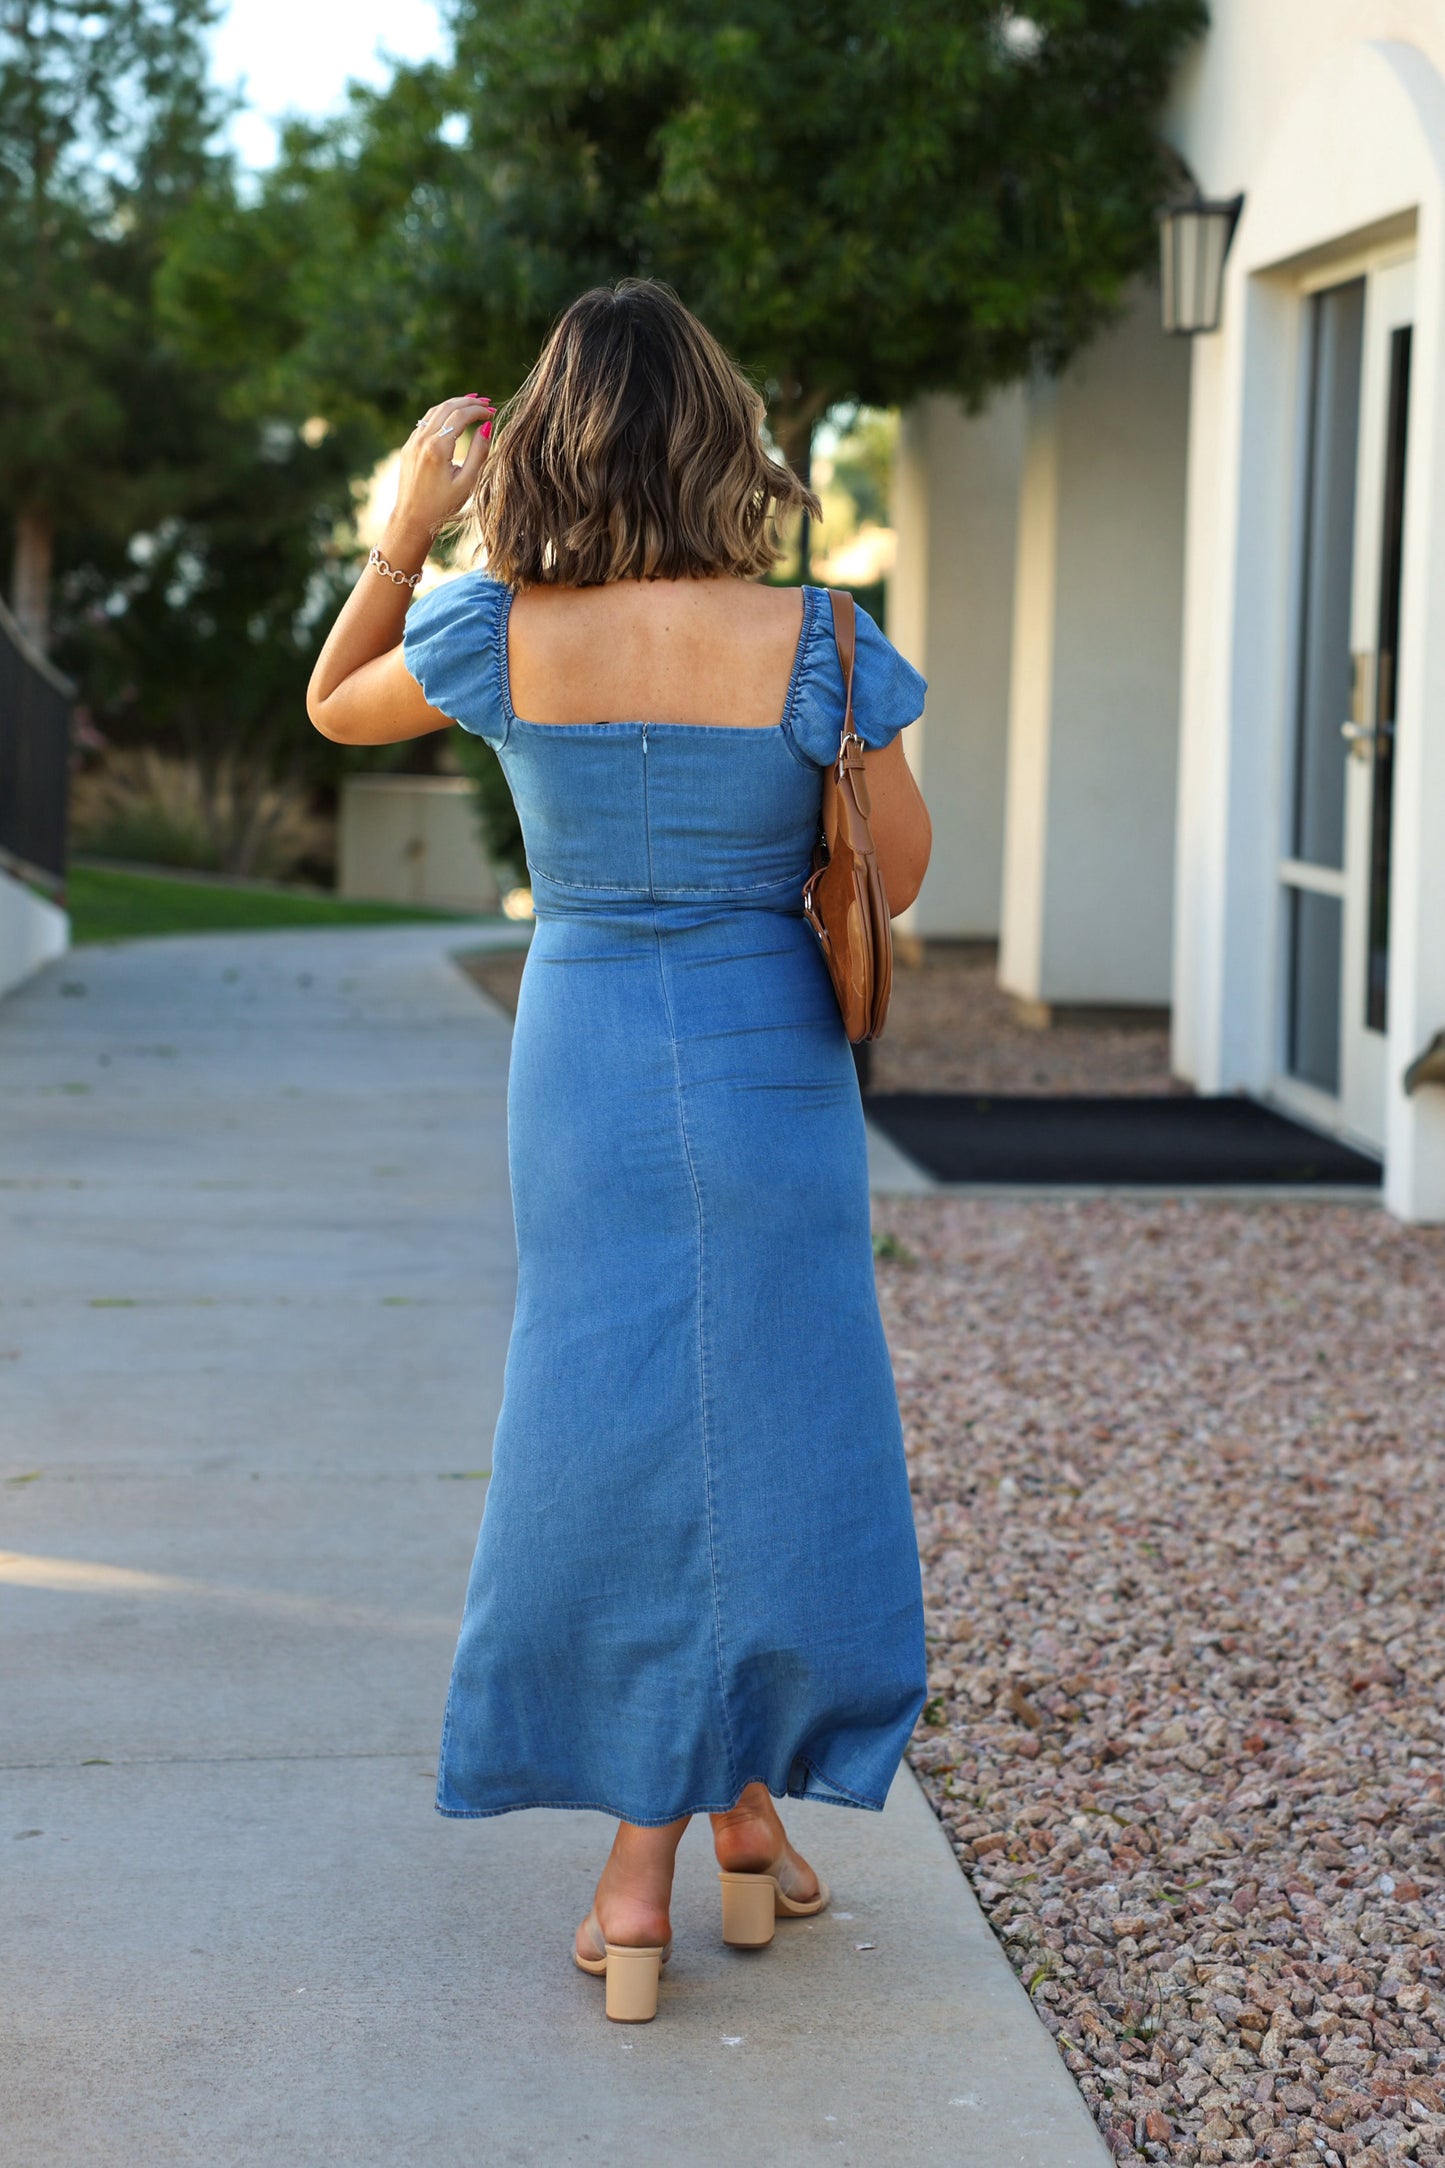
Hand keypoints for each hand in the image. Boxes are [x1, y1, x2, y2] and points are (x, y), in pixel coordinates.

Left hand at [385, 393, 495, 557]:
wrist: (413, 519)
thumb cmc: (444, 506)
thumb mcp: (468, 482)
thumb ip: (479, 453)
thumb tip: (487, 427)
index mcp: (438, 448)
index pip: (460, 416)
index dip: (478, 411)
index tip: (492, 412)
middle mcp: (422, 440)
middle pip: (447, 407)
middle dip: (468, 402)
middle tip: (485, 402)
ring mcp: (412, 442)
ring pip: (434, 411)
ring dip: (454, 404)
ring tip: (471, 402)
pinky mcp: (408, 446)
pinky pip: (426, 421)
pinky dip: (441, 414)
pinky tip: (452, 417)